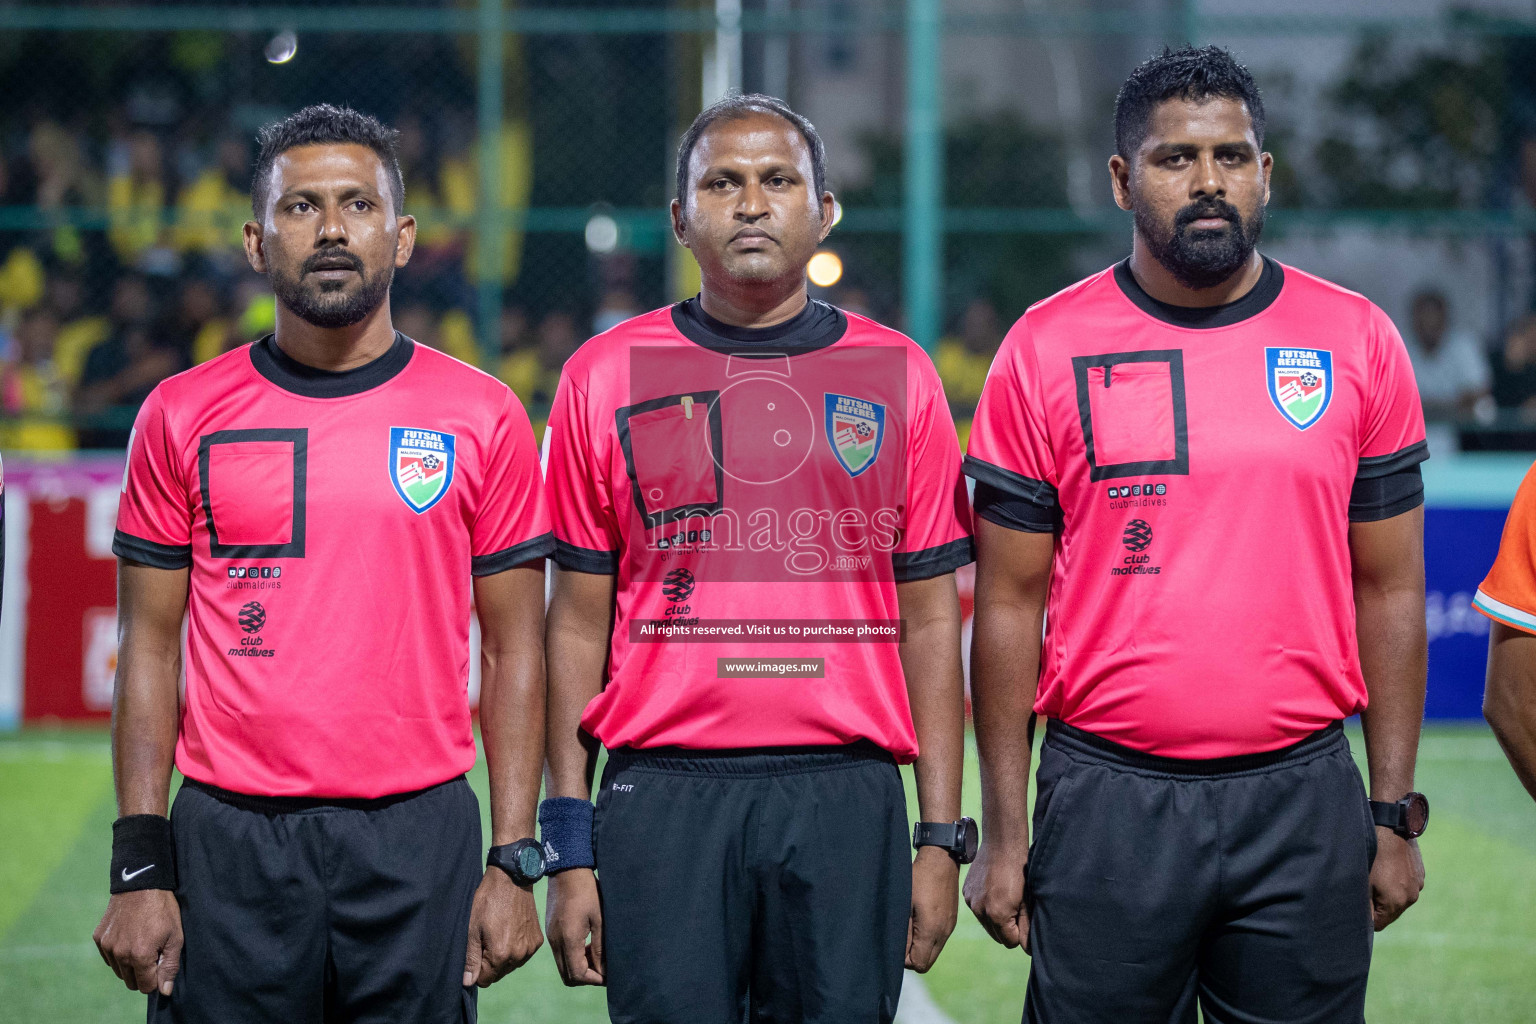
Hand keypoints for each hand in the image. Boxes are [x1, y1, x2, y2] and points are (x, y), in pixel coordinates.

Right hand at [93, 889, 182, 996]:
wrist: (141, 883)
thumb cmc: (163, 909)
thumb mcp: (175, 936)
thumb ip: (170, 966)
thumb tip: (164, 991)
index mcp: (139, 956)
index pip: (145, 986)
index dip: (156, 978)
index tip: (161, 963)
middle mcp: (119, 954)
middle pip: (130, 982)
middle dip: (143, 973)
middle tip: (153, 952)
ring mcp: (107, 946)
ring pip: (119, 971)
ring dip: (130, 964)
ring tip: (142, 942)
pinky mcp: (99, 938)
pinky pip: (109, 957)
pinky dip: (118, 953)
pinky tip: (130, 937)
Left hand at [463, 868, 543, 987]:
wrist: (512, 880)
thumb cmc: (488, 902)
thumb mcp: (472, 929)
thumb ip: (471, 959)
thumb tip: (468, 983)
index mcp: (500, 954)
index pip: (485, 980)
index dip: (477, 970)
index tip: (477, 951)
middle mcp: (518, 956)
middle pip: (498, 974)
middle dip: (490, 964)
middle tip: (487, 940)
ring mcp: (530, 948)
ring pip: (511, 966)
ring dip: (504, 957)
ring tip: (499, 934)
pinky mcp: (537, 940)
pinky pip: (523, 955)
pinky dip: (516, 949)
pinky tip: (511, 931)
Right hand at [545, 868, 603, 985]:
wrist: (567, 870)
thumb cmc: (587, 891)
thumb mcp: (599, 919)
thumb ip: (600, 947)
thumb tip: (604, 969)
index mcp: (568, 939)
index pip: (577, 974)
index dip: (594, 979)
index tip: (608, 975)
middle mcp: (556, 942)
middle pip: (568, 976)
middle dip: (586, 977)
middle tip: (602, 968)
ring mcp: (551, 937)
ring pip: (563, 966)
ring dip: (580, 966)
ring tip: (596, 954)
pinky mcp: (551, 931)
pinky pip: (560, 954)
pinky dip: (573, 956)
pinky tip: (586, 944)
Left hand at [906, 846, 958, 971]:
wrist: (941, 860)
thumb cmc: (918, 879)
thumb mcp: (904, 905)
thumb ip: (903, 932)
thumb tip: (899, 952)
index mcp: (932, 931)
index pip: (919, 964)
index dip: (905, 959)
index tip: (897, 942)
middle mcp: (944, 933)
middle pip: (927, 963)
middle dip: (913, 956)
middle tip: (902, 935)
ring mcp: (949, 927)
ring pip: (934, 952)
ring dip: (921, 947)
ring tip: (910, 926)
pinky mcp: (951, 921)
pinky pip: (939, 941)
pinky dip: (929, 939)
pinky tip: (920, 920)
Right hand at [962, 838, 1028, 949]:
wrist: (1002, 844)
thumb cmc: (1020, 872)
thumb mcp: (1027, 902)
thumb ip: (1026, 927)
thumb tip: (1027, 949)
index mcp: (996, 915)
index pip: (1009, 942)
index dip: (1019, 933)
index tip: (1023, 917)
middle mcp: (980, 910)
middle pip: (997, 936)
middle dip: (1007, 928)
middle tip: (1016, 907)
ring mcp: (970, 901)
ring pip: (986, 923)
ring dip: (996, 917)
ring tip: (1005, 897)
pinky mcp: (966, 892)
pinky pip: (978, 908)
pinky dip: (986, 905)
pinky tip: (994, 890)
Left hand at [1369, 829, 1424, 930]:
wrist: (1391, 828)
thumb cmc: (1372, 855)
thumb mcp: (1363, 881)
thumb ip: (1365, 905)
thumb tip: (1364, 922)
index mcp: (1396, 902)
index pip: (1379, 924)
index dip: (1367, 919)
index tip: (1359, 907)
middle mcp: (1411, 898)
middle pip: (1391, 914)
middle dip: (1378, 908)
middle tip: (1365, 890)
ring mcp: (1418, 885)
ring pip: (1399, 900)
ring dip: (1388, 896)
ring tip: (1376, 878)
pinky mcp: (1420, 874)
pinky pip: (1406, 887)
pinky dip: (1397, 884)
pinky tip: (1386, 870)